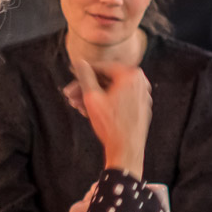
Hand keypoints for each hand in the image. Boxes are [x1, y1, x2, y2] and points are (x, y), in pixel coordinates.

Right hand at [70, 58, 150, 177]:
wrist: (127, 149)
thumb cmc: (110, 124)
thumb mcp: (92, 97)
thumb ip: (85, 76)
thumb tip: (79, 62)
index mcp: (131, 74)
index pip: (102, 67)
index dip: (83, 72)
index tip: (71, 74)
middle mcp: (141, 82)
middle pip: (107, 80)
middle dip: (86, 88)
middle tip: (69, 95)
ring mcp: (142, 95)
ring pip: (112, 91)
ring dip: (93, 97)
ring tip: (76, 105)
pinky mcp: (140, 107)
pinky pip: (120, 99)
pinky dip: (105, 103)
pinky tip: (88, 111)